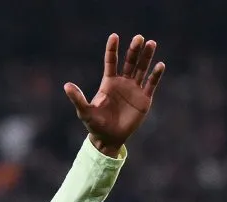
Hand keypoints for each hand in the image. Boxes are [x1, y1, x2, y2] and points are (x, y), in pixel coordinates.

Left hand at [64, 34, 165, 156]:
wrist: (109, 138)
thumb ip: (77, 98)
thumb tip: (66, 85)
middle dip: (134, 50)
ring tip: (151, 43)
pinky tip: (160, 65)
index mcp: (108, 83)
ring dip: (146, 57)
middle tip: (138, 38)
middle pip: (129, 62)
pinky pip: (151, 84)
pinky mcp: (144, 98)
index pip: (111, 62)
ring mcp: (134, 89)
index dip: (112, 49)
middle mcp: (122, 82)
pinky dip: (155, 75)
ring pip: (141, 69)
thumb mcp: (85, 112)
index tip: (114, 36)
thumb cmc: (95, 125)